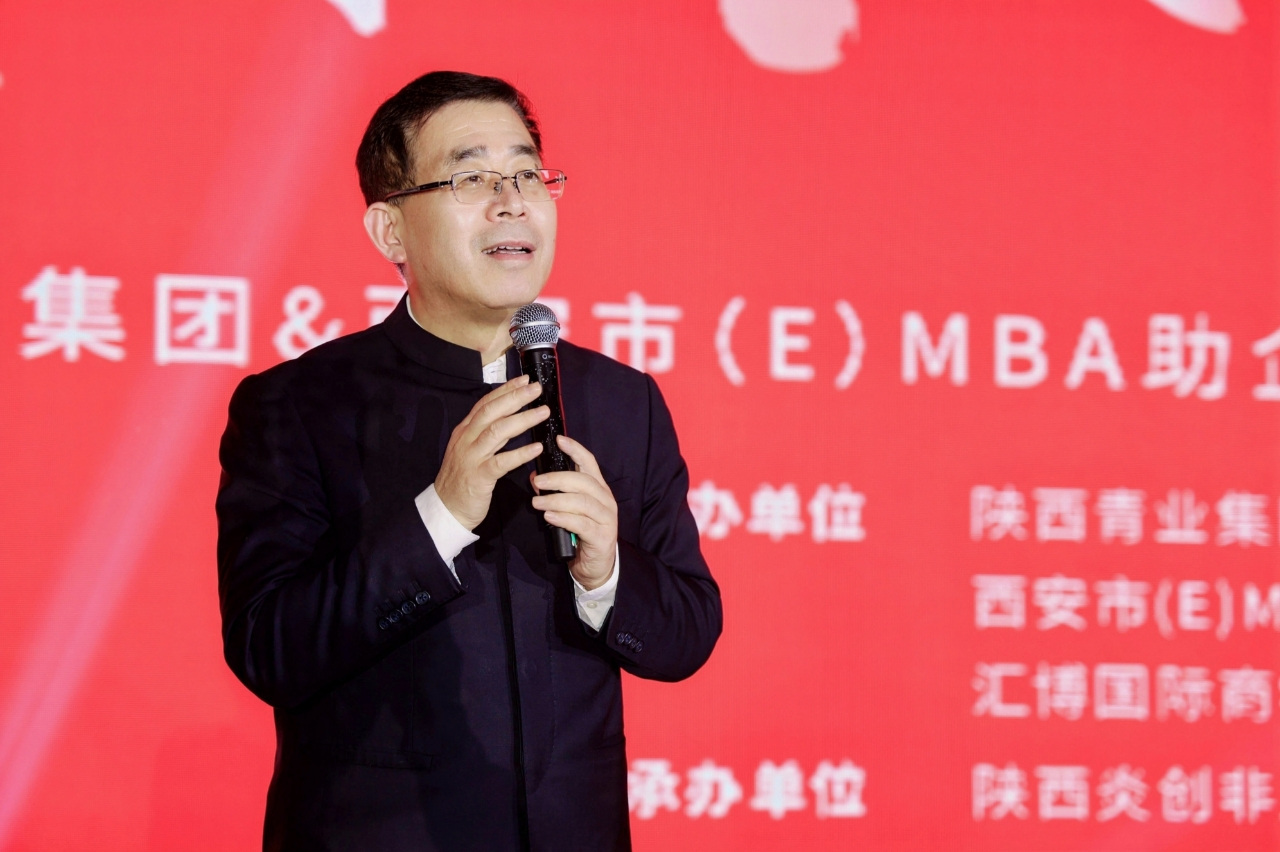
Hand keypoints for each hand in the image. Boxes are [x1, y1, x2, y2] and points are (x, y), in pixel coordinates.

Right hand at [435, 375, 547, 529]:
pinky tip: (536, 448)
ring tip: (543, 412)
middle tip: (536, 388)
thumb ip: (486, 432)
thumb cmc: (463, 478)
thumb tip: (511, 416)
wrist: (446, 507)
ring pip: (497, 432)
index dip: (505, 390)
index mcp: (465, 431)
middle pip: (492, 412)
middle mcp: (467, 439)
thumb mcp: (470, 449)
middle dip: (515, 397)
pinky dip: (520, 453)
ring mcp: (472, 457)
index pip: (485, 404)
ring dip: (522, 420)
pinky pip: (501, 462)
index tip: (524, 380)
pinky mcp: (479, 476)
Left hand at [530, 435, 617, 590]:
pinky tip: (549, 517)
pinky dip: (564, 518)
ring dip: (557, 500)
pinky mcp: (602, 537)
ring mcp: (607, 519)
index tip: (558, 439)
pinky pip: (582, 524)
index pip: (589, 463)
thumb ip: (558, 492)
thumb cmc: (582, 533)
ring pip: (582, 502)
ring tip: (537, 502)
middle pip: (584, 481)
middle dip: (558, 478)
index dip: (575, 449)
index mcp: (598, 489)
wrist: (596, 566)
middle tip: (537, 481)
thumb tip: (536, 477)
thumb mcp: (570, 509)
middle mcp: (606, 500)